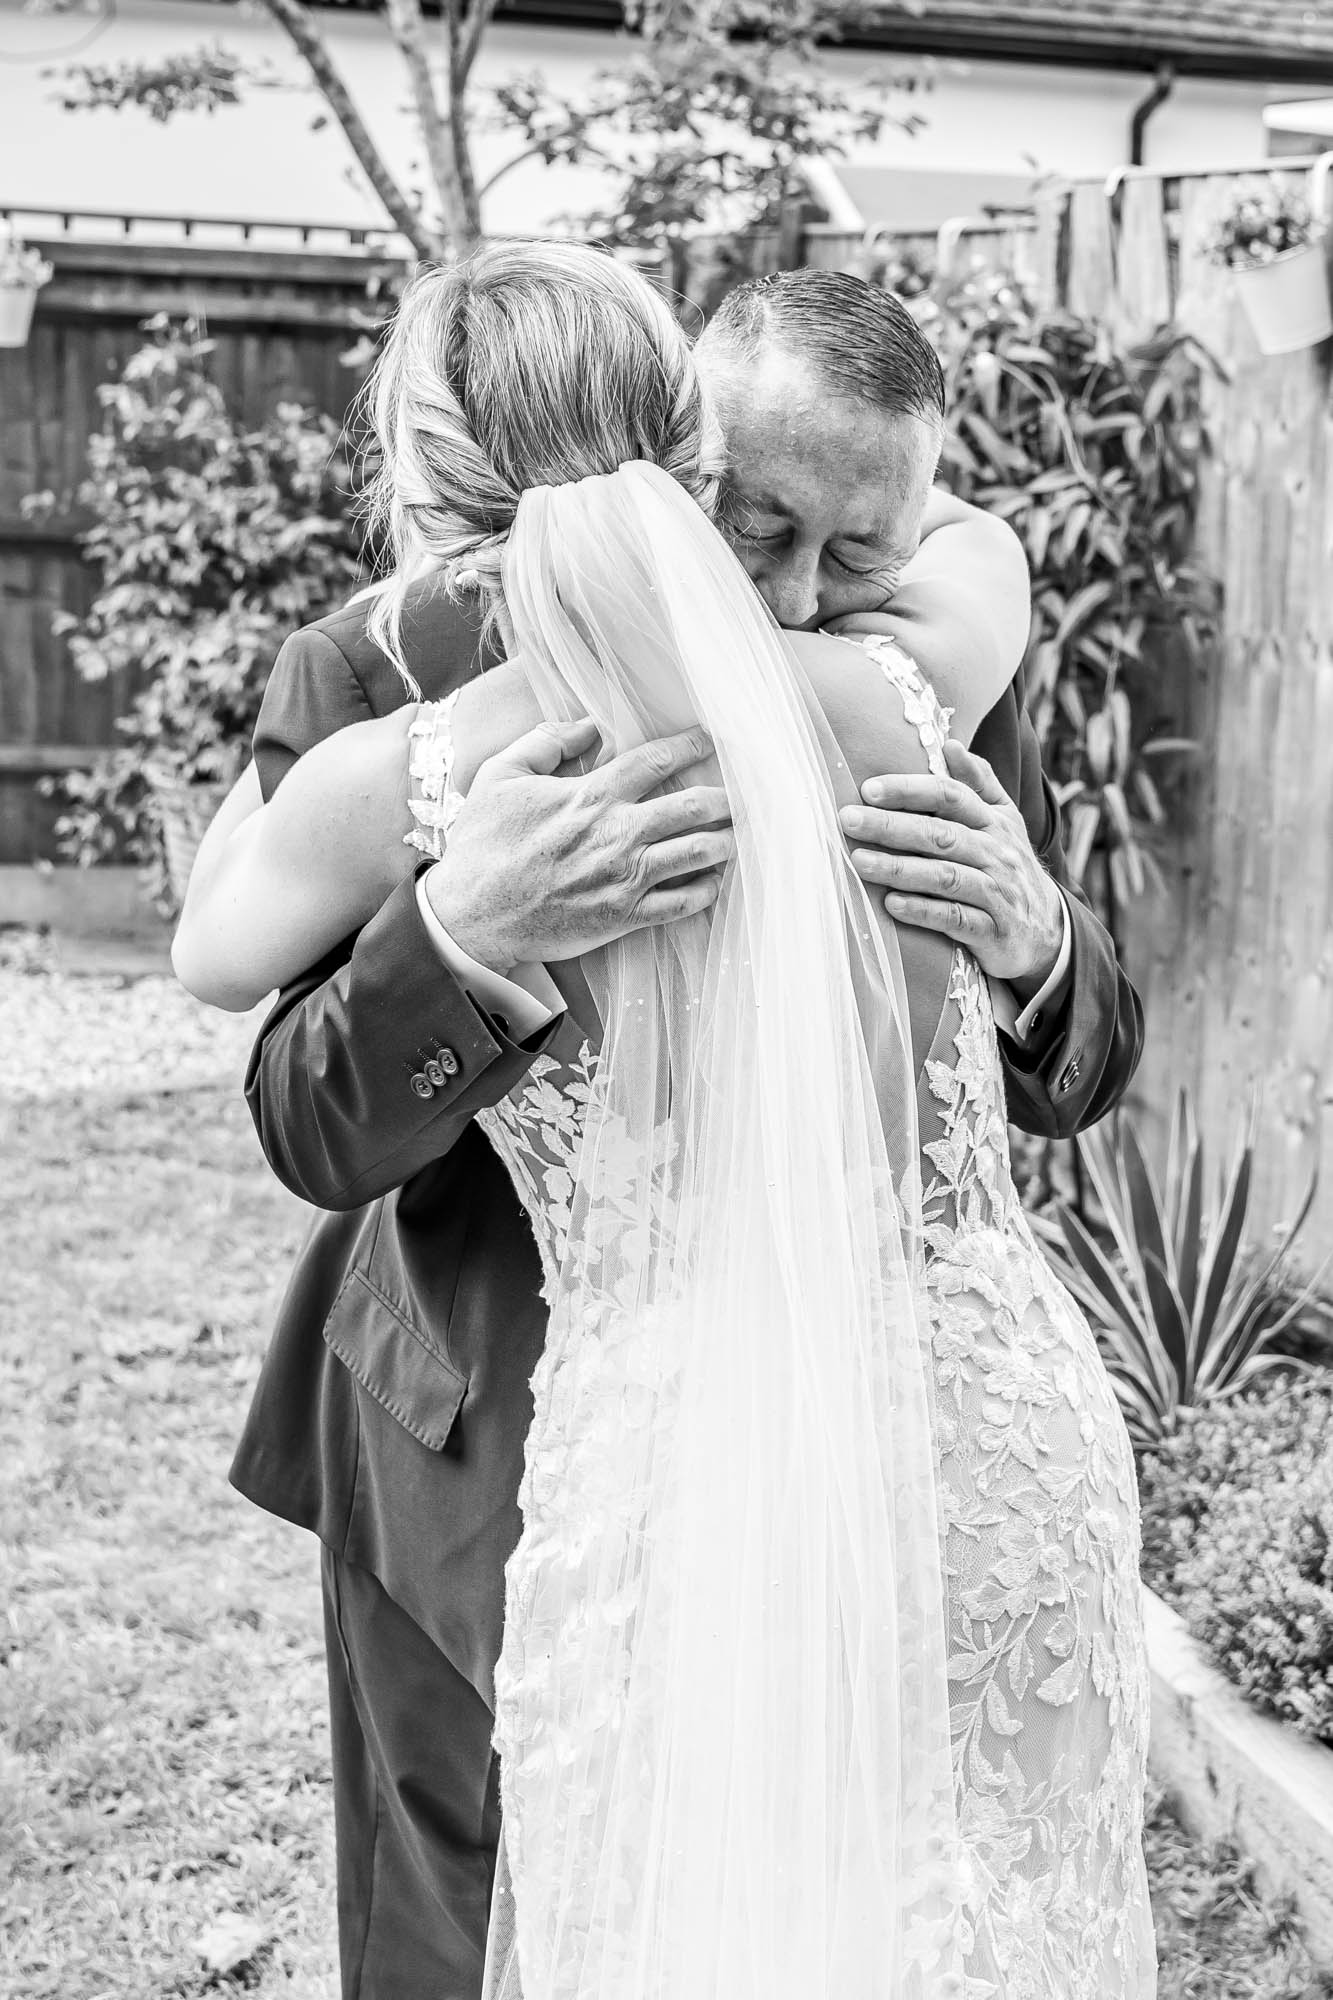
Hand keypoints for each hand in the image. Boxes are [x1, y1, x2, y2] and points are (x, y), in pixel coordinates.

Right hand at [425, 718, 732, 970]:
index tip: (709, 738)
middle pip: (693, 806)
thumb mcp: (500, 776)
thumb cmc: (483, 846)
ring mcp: (625, 878)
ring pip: (698, 853)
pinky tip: (715, 881)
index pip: (654, 761)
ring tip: (737, 835)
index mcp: (590, 797)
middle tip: (746, 793)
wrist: (472, 915)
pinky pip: (682, 903)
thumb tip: (585, 724)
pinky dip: (706, 890)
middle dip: (727, 797)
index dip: (688, 745)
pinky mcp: (624, 917)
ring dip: (725, 841)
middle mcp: (617, 834)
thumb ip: (544, 743)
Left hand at [839, 738, 1063, 989]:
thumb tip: (950, 743)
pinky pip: (955, 919)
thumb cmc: (1008, 867)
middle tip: (849, 820)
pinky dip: (923, 910)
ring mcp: (996, 893)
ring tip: (859, 861)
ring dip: (900, 869)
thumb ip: (979, 783)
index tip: (869, 789)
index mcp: (995, 822)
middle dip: (892, 826)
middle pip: (941, 834)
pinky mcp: (992, 932)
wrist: (1048, 930)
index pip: (951, 796)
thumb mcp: (1004, 821)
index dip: (910, 790)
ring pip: (945, 876)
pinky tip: (891, 905)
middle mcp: (997, 854)